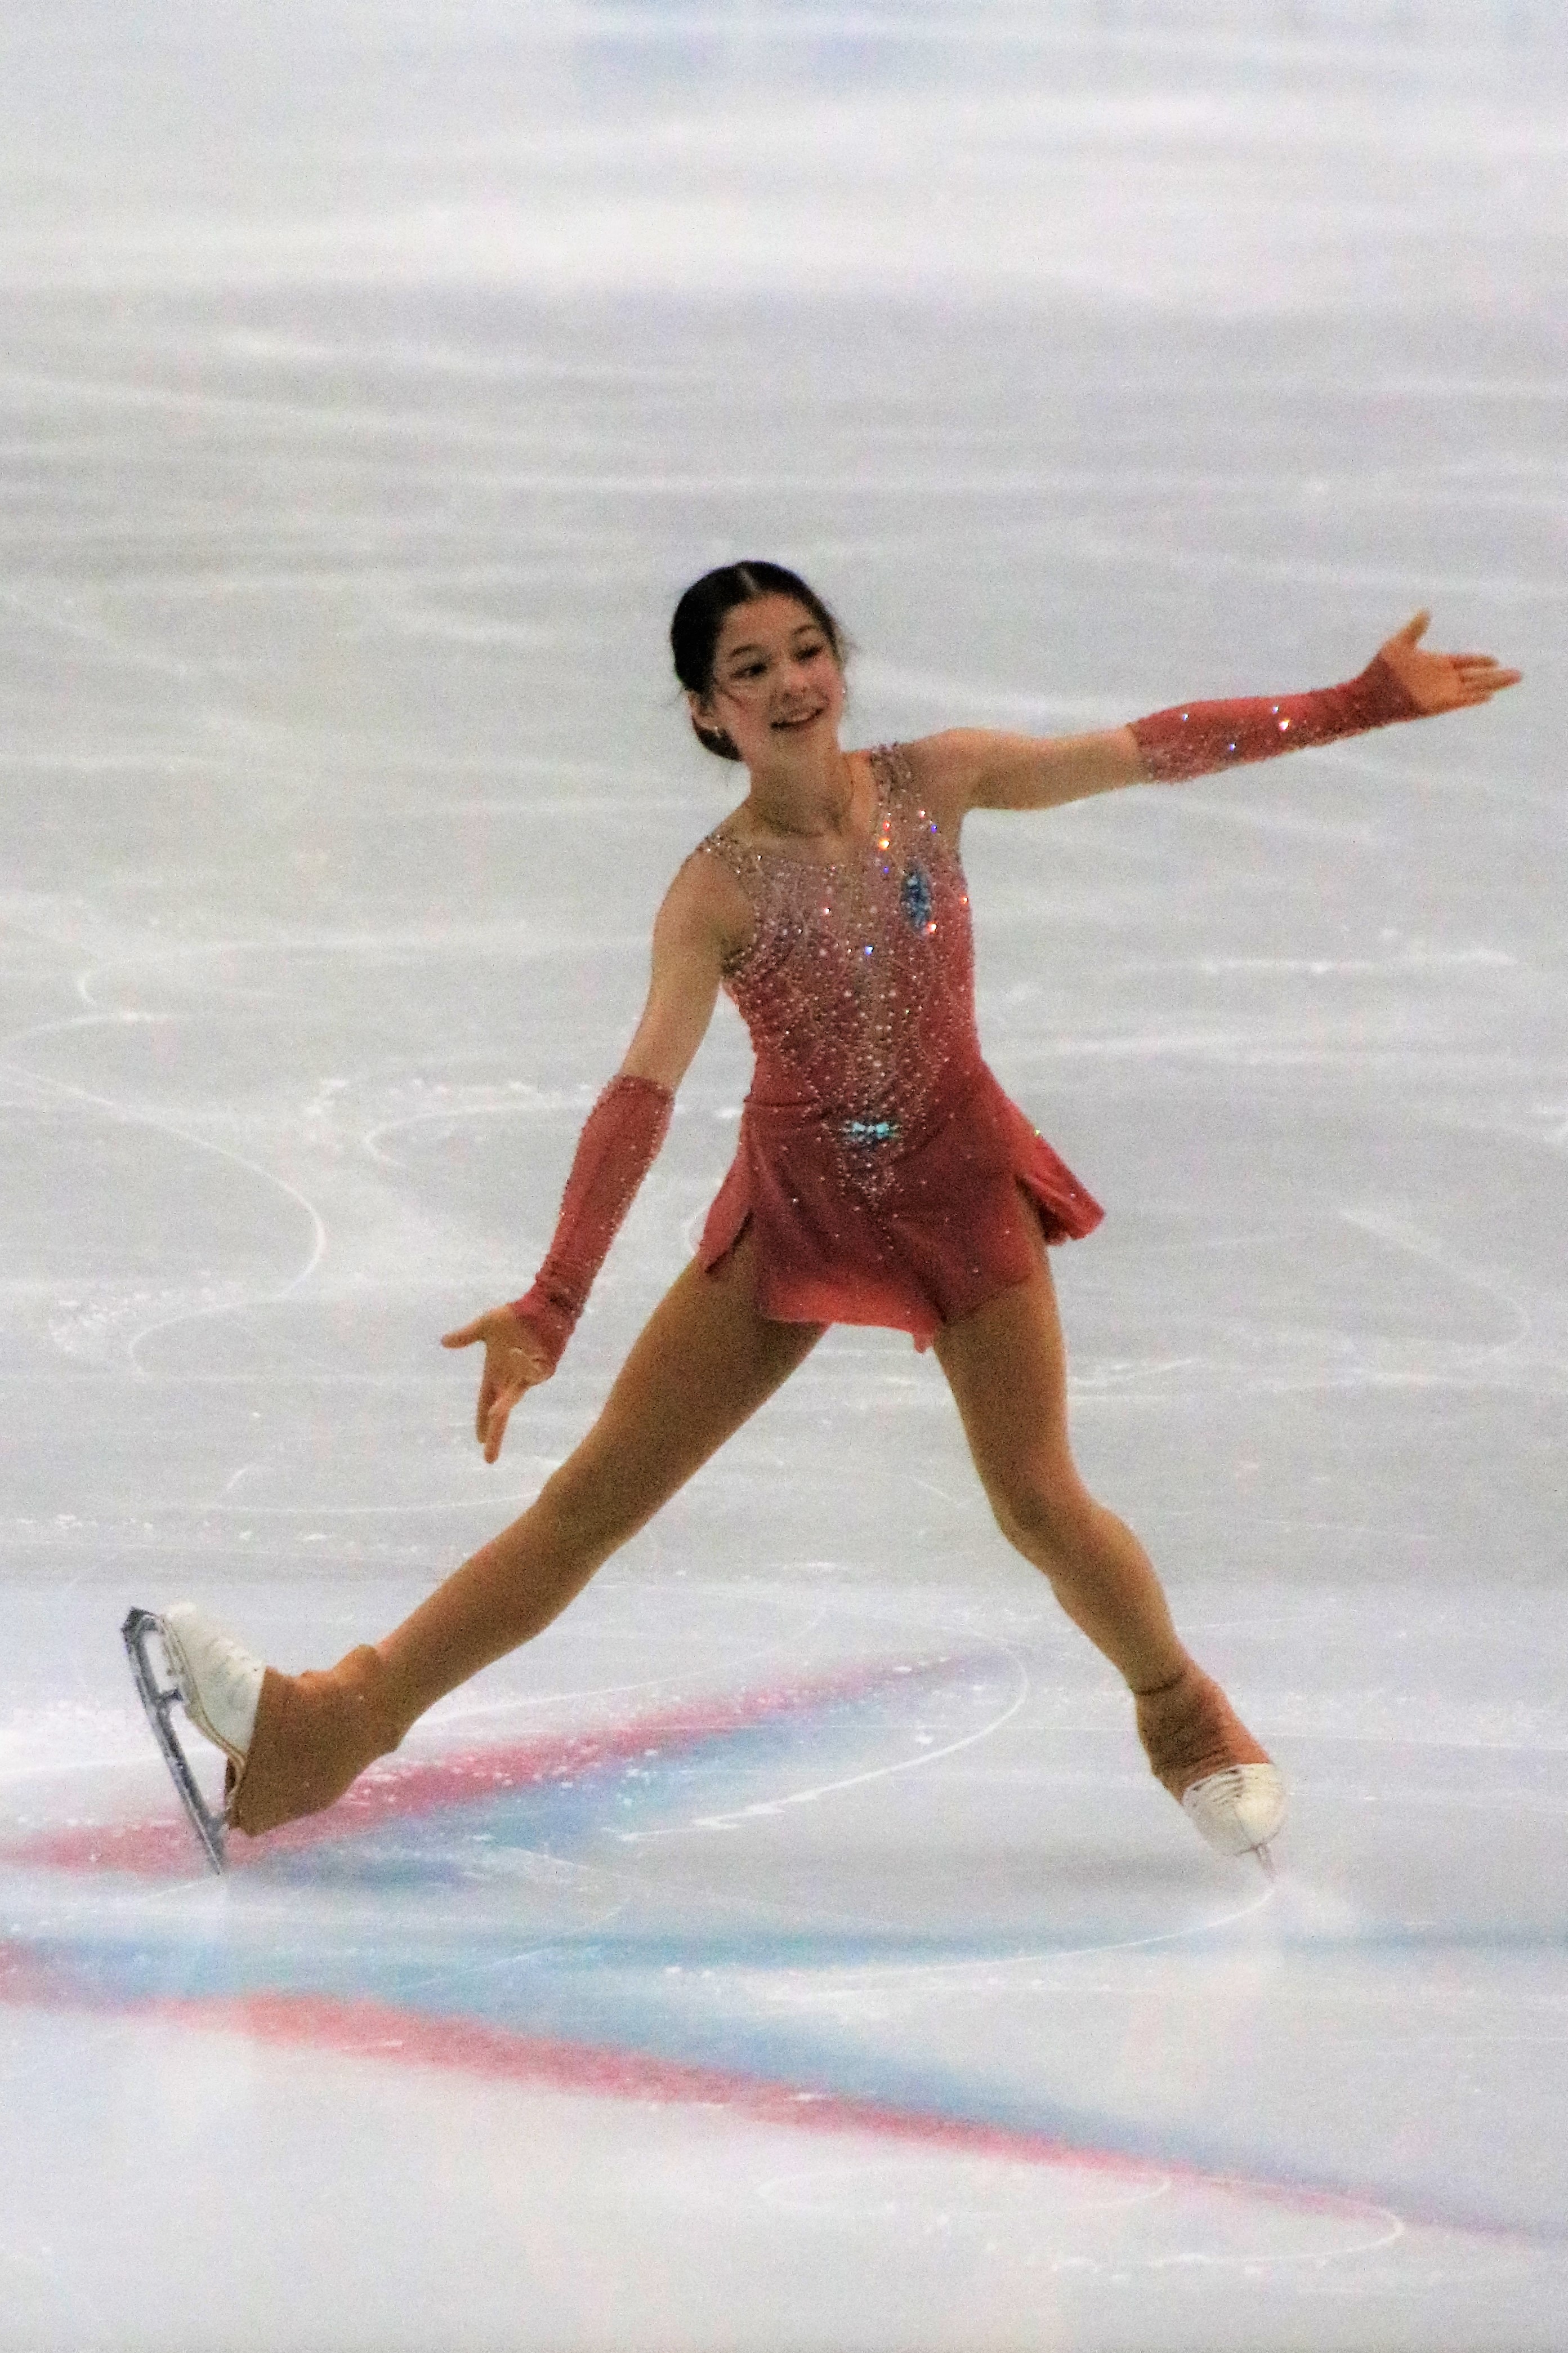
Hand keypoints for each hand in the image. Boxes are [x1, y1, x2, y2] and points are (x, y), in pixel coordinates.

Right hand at [441, 1306, 553, 1463]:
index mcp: (496, 1373)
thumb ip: (466, 1336)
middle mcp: (511, 1379)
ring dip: (505, 1406)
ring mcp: (528, 1375)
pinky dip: (524, 1367)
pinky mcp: (544, 1367)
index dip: (482, 1422)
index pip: (486, 1402)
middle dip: (496, 1435)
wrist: (542, 1305)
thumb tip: (443, 1341)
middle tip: (490, 1458)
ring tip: (494, 1417)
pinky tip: (517, 1353)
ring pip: (515, 1397)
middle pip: (501, 1413)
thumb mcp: (485, 1326)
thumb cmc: (515, 1317)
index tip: (478, 1441)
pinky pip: (532, 1373)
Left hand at [1375, 611, 1521, 715]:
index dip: (1480, 661)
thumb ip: (1415, 629)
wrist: (1368, 694)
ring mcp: (1441, 692)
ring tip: (1513, 680)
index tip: (1495, 660)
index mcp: (1437, 664)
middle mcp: (1443, 679)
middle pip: (1477, 676)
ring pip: (1474, 688)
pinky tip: (1488, 696)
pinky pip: (1459, 701)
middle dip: (1497, 675)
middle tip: (1518, 674)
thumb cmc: (1380, 670)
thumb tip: (1426, 611)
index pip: (1465, 662)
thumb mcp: (1399, 644)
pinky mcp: (1435, 704)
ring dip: (1493, 685)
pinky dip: (1472, 698)